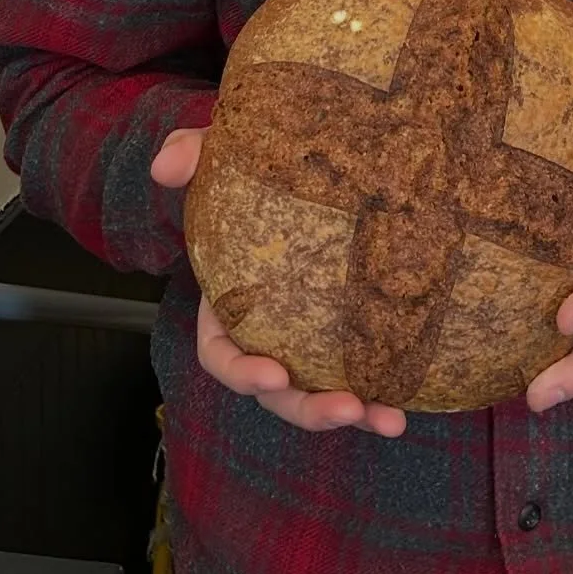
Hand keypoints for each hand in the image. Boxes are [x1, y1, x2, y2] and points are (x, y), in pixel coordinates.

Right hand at [151, 127, 405, 436]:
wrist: (304, 169)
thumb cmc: (253, 176)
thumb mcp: (219, 158)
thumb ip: (190, 154)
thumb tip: (166, 166)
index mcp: (227, 308)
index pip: (221, 354)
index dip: (242, 371)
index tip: (274, 374)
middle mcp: (266, 336)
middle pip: (277, 391)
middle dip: (308, 407)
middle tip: (346, 407)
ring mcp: (307, 342)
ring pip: (320, 393)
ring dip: (352, 412)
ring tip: (388, 419)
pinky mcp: (346, 339)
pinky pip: (360, 374)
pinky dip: (381, 395)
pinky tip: (406, 409)